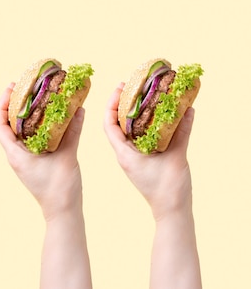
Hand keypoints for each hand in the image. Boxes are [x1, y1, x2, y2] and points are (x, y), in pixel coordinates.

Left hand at [0, 83, 84, 220]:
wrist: (63, 212)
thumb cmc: (59, 189)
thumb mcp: (67, 157)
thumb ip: (73, 133)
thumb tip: (79, 109)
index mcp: (15, 154)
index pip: (0, 124)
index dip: (2, 104)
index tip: (10, 87)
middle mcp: (17, 154)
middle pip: (8, 124)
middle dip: (13, 103)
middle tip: (22, 85)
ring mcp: (25, 158)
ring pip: (20, 130)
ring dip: (24, 113)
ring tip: (33, 95)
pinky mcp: (35, 161)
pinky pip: (32, 138)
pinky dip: (37, 125)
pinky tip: (48, 114)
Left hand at [103, 83, 194, 219]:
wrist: (171, 211)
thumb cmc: (168, 188)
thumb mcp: (176, 157)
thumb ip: (182, 134)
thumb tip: (188, 110)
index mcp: (124, 154)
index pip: (109, 125)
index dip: (111, 105)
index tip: (118, 88)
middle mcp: (125, 154)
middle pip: (117, 124)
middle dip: (121, 104)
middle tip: (129, 86)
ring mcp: (134, 158)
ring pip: (127, 131)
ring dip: (132, 113)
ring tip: (140, 96)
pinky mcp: (144, 161)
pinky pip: (140, 139)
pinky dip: (145, 126)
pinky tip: (156, 115)